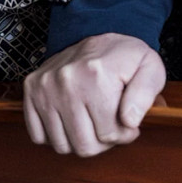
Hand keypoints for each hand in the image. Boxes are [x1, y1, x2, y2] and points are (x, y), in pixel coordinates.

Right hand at [23, 33, 165, 156]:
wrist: (97, 37)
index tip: (128, 121)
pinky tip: (71, 119)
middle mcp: (65, 80)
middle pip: (83, 146)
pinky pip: (39, 136)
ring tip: (92, 121)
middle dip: (102, 141)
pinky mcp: (31, 89)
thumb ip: (146, 94)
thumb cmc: (125, 58)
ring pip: (62, 146)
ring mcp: (45, 85)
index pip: (109, 134)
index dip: (124, 134)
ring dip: (79, 139)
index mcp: (96, 75)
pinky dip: (56, 135)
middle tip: (110, 123)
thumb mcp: (150, 68)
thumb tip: (129, 121)